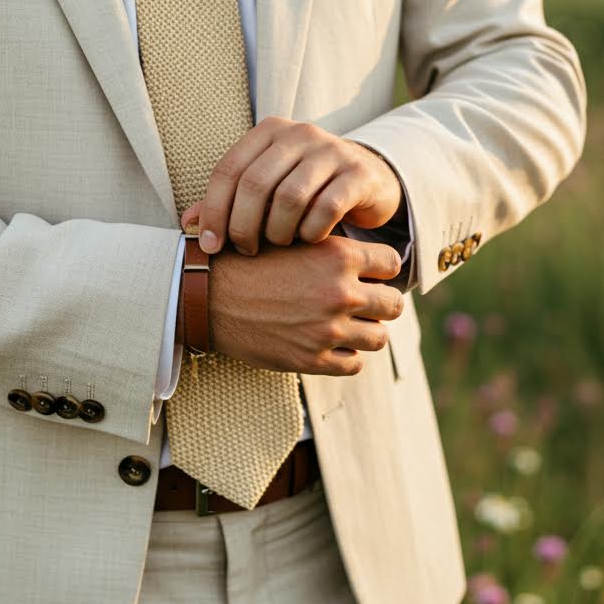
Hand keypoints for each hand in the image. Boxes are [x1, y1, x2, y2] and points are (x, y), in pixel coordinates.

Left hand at [179, 117, 403, 255]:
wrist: (368, 181)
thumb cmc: (306, 188)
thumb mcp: (267, 188)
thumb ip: (228, 202)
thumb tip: (187, 224)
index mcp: (269, 132)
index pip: (228, 170)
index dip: (214, 211)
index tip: (210, 246)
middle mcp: (300, 133)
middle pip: (256, 184)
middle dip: (243, 226)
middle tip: (246, 250)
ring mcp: (332, 150)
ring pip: (290, 197)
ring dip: (278, 231)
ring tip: (278, 244)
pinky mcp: (358, 174)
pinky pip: (326, 208)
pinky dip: (311, 232)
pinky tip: (308, 240)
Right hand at [209, 234, 403, 376]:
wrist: (208, 295)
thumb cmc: (249, 262)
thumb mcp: (294, 239)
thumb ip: (333, 248)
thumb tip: (368, 259)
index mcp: (338, 255)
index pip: (393, 263)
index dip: (383, 268)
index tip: (372, 273)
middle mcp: (340, 292)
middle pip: (394, 303)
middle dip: (382, 302)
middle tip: (365, 302)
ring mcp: (329, 330)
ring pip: (380, 337)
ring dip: (367, 331)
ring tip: (350, 325)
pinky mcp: (313, 359)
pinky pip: (354, 364)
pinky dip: (348, 355)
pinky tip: (332, 344)